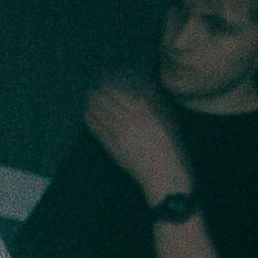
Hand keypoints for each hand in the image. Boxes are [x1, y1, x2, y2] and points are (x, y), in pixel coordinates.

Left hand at [84, 79, 190, 203]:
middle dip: (100, 94)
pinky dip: (91, 119)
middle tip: (92, 89)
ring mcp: (119, 133)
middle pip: (109, 102)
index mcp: (145, 112)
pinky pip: (97, 129)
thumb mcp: (165, 124)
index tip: (106, 82)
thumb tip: (140, 97)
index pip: (123, 95)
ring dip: (93, 104)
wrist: (164, 174)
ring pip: (101, 114)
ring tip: (88, 98)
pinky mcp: (112, 146)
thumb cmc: (170, 149)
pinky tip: (87, 114)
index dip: (112, 88)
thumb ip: (152, 109)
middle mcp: (130, 120)